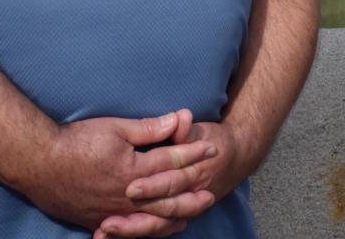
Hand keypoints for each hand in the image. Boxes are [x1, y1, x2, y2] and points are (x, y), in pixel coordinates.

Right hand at [13, 110, 215, 233]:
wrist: (37, 163)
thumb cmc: (75, 142)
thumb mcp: (114, 128)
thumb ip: (148, 128)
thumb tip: (177, 119)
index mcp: (134, 170)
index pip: (172, 162)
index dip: (193, 153)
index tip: (211, 148)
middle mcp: (128, 195)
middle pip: (169, 194)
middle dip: (192, 190)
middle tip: (212, 189)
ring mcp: (113, 211)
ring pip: (153, 217)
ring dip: (176, 214)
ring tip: (193, 211)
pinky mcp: (97, 220)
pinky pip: (130, 229)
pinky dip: (149, 228)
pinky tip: (159, 226)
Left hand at [104, 120, 253, 237]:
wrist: (239, 156)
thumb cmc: (215, 141)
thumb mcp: (201, 131)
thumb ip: (186, 129)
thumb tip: (181, 116)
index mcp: (196, 173)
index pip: (172, 183)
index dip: (152, 187)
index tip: (130, 189)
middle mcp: (191, 195)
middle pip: (162, 213)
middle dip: (135, 220)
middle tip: (109, 222)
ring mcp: (184, 208)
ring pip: (159, 226)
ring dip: (133, 231)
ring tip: (105, 231)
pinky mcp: (176, 215)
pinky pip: (157, 230)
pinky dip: (137, 234)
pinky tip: (109, 236)